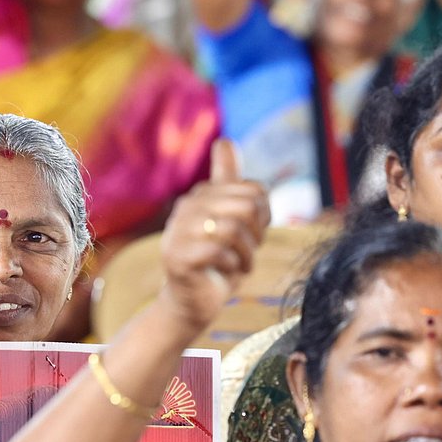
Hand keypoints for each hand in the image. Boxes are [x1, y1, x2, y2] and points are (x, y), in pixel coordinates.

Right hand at [159, 141, 269, 332]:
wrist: (193, 301)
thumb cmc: (217, 260)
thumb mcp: (230, 219)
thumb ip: (228, 182)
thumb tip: (224, 141)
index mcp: (201, 195)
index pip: (253, 191)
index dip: (264, 215)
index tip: (255, 232)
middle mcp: (185, 207)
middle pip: (245, 207)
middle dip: (257, 234)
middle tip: (249, 251)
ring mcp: (177, 231)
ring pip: (233, 229)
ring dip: (247, 253)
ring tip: (241, 264)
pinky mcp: (177, 256)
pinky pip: (221, 252)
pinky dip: (233, 266)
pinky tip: (227, 272)